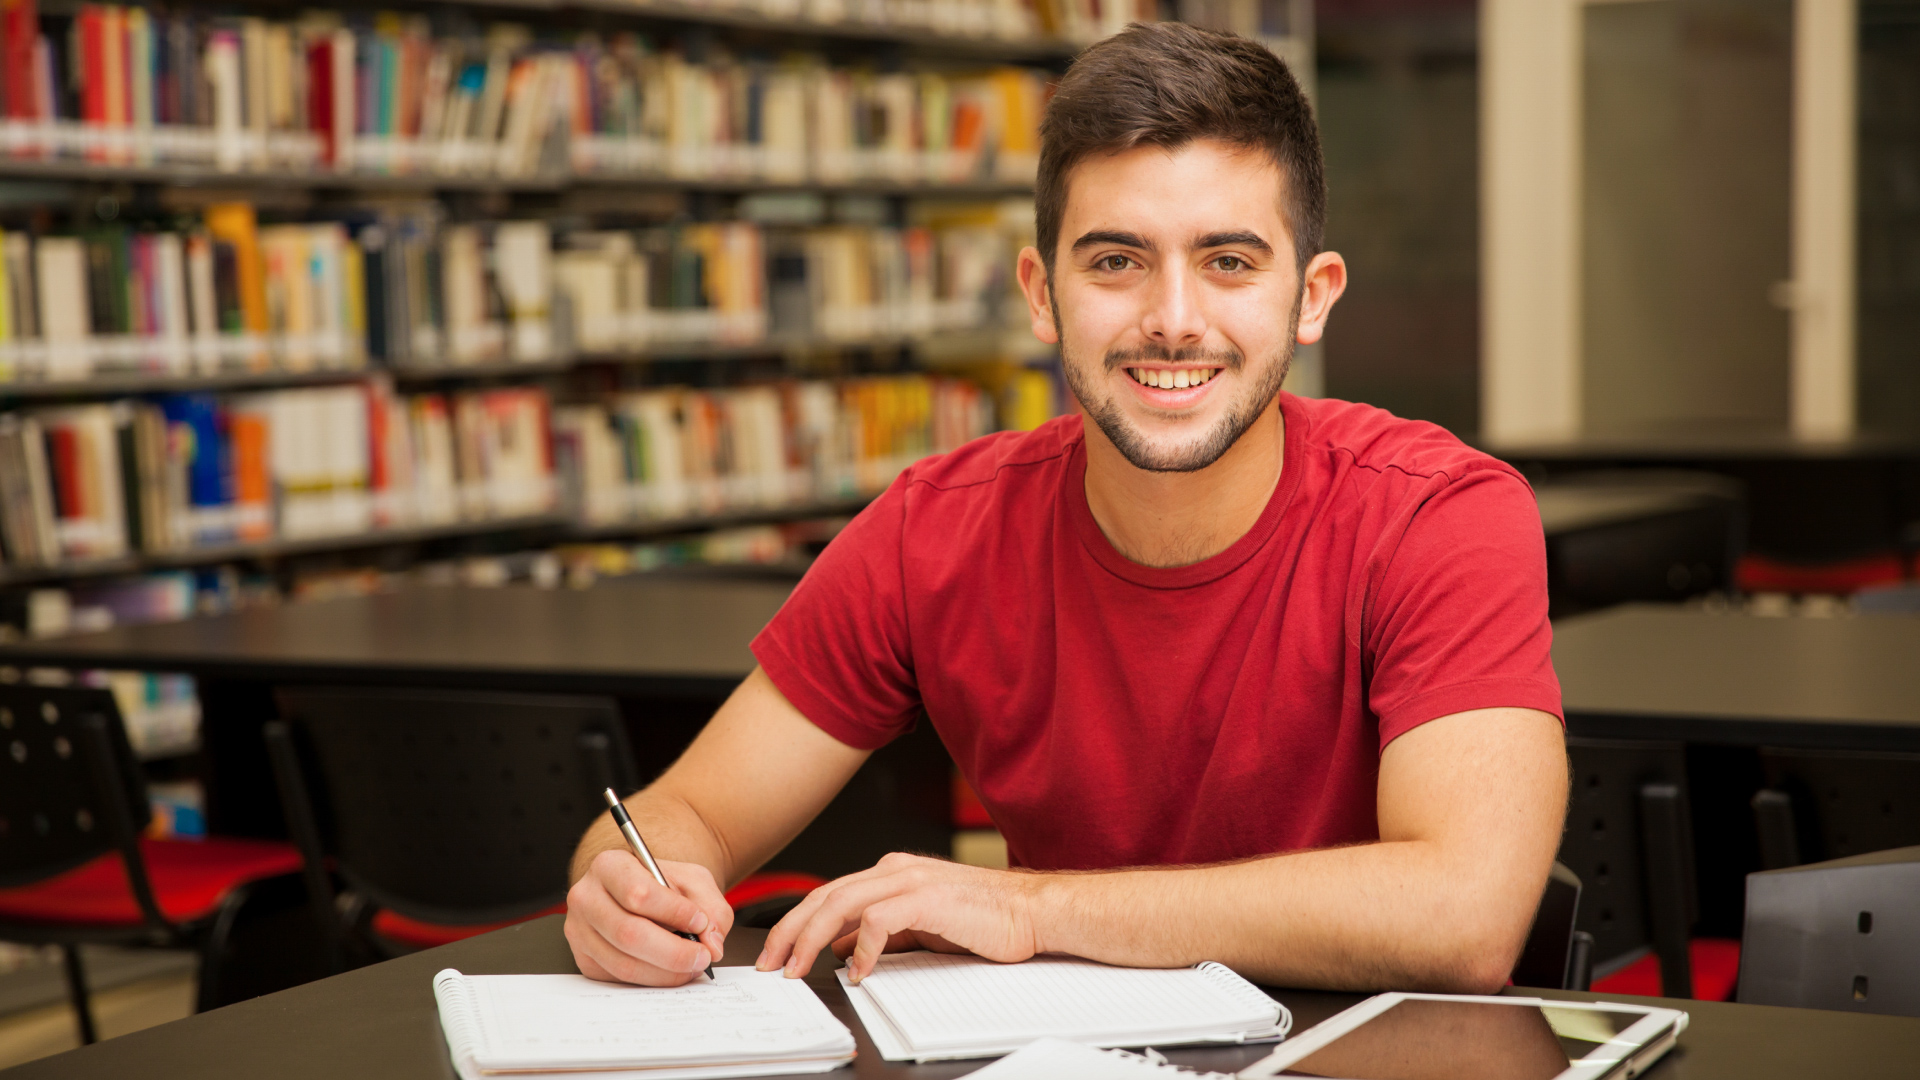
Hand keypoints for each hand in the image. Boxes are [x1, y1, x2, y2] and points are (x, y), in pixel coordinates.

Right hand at [565, 849, 732, 985]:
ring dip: (666, 972)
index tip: (701, 922)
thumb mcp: (693, 881)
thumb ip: (711, 908)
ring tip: (692, 965)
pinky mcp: (585, 959)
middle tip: (703, 956)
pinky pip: (619, 978)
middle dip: (674, 952)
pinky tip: (671, 971)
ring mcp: (580, 931)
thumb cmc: (664, 884)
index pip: (638, 894)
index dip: (674, 912)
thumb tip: (712, 944)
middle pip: (629, 934)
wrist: (640, 892)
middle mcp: (586, 898)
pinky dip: (652, 979)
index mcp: (610, 866)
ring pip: (624, 963)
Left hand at [755, 852, 1043, 983]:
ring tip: (798, 968)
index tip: (777, 953)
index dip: (796, 924)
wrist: (1032, 911)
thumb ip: (882, 933)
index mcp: (891, 873)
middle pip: (824, 896)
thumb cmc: (985, 919)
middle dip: (790, 932)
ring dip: (812, 939)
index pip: (828, 895)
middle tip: (771, 964)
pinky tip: (858, 970)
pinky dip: (861, 946)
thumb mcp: (921, 926)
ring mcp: (909, 880)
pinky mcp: (926, 898)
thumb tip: (842, 947)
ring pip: (841, 904)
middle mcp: (894, 870)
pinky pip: (878, 919)